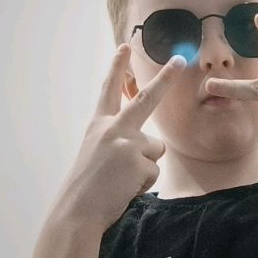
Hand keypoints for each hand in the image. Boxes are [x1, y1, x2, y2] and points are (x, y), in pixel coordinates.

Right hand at [51, 45, 185, 231]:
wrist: (77, 211)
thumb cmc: (87, 187)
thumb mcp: (96, 154)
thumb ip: (117, 141)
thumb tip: (150, 143)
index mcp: (98, 125)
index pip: (109, 90)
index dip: (117, 67)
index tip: (125, 47)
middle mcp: (113, 128)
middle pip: (146, 98)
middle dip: (166, 78)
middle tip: (180, 60)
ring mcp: (127, 143)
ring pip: (156, 149)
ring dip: (144, 168)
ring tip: (121, 181)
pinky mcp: (139, 161)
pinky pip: (153, 171)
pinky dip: (142, 184)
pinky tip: (124, 189)